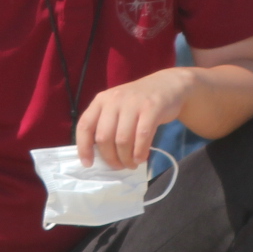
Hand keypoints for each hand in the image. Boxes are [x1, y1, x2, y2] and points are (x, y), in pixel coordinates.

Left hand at [73, 68, 192, 169]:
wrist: (168, 85)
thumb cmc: (138, 102)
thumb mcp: (117, 107)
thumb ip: (106, 125)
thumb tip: (97, 156)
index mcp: (101, 100)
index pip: (85, 125)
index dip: (84, 147)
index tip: (88, 163)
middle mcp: (114, 99)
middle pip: (104, 137)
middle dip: (110, 158)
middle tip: (118, 166)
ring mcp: (133, 103)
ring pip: (122, 140)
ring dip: (126, 158)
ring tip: (131, 164)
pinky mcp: (151, 108)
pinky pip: (142, 136)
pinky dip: (140, 152)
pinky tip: (141, 158)